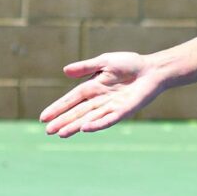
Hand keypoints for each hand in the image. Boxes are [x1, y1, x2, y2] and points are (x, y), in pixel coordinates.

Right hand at [40, 52, 164, 136]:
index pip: (71, 100)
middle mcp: (99, 99)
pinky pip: (108, 119)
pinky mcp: (123, 111)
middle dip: (63, 121)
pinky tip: (85, 128)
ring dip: (75, 126)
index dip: (58, 108)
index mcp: (92, 87)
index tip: (43, 117)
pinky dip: (96, 124)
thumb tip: (65, 71)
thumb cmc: (129, 64)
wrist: (152, 69)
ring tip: (61, 133)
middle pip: (77, 112)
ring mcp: (110, 107)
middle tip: (48, 131)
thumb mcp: (105, 62)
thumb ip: (86, 67)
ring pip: (89, 119)